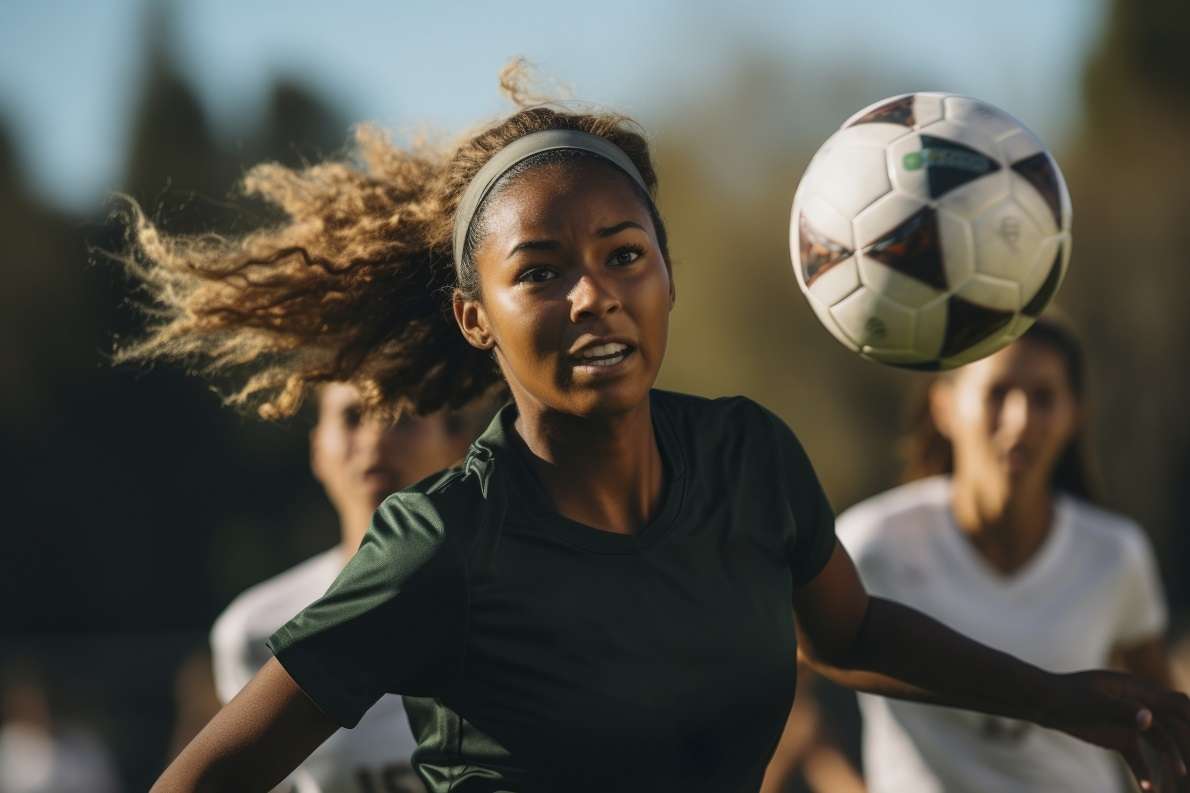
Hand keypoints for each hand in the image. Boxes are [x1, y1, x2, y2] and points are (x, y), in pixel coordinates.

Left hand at [1040, 670, 1189, 791]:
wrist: (1044, 703)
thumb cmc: (1067, 696)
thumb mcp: (1093, 701)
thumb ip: (1121, 709)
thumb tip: (1149, 719)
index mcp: (1138, 690)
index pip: (1175, 703)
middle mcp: (1140, 706)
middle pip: (1173, 726)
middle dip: (1185, 744)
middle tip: (1187, 770)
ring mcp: (1131, 723)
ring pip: (1161, 743)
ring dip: (1171, 761)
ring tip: (1177, 784)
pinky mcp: (1120, 738)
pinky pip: (1139, 758)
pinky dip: (1144, 772)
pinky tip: (1147, 790)